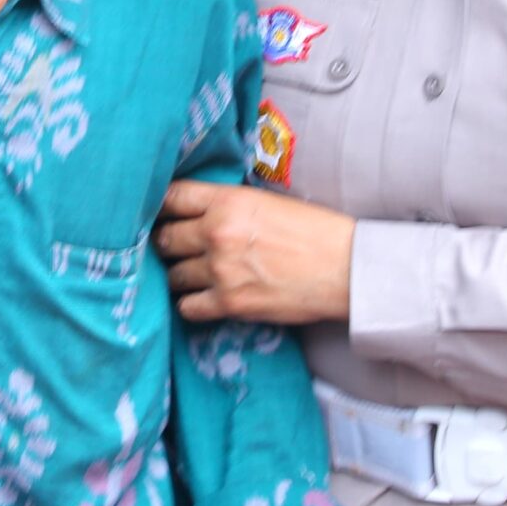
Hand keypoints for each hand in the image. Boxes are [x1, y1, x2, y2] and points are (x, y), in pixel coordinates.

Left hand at [155, 181, 353, 324]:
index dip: (161, 207)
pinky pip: (187, 307)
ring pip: (172, 275)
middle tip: (175, 248)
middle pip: (164, 239)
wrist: (345, 269)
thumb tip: (197, 212)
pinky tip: (203, 298)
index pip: (171, 198)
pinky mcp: (230, 303)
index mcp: (227, 201)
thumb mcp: (265, 201)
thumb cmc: (313, 231)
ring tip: (192, 274)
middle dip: (167, 244)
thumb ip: (227, 205)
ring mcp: (221, 271)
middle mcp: (217, 233)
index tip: (162, 215)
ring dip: (179, 275)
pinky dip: (191, 304)